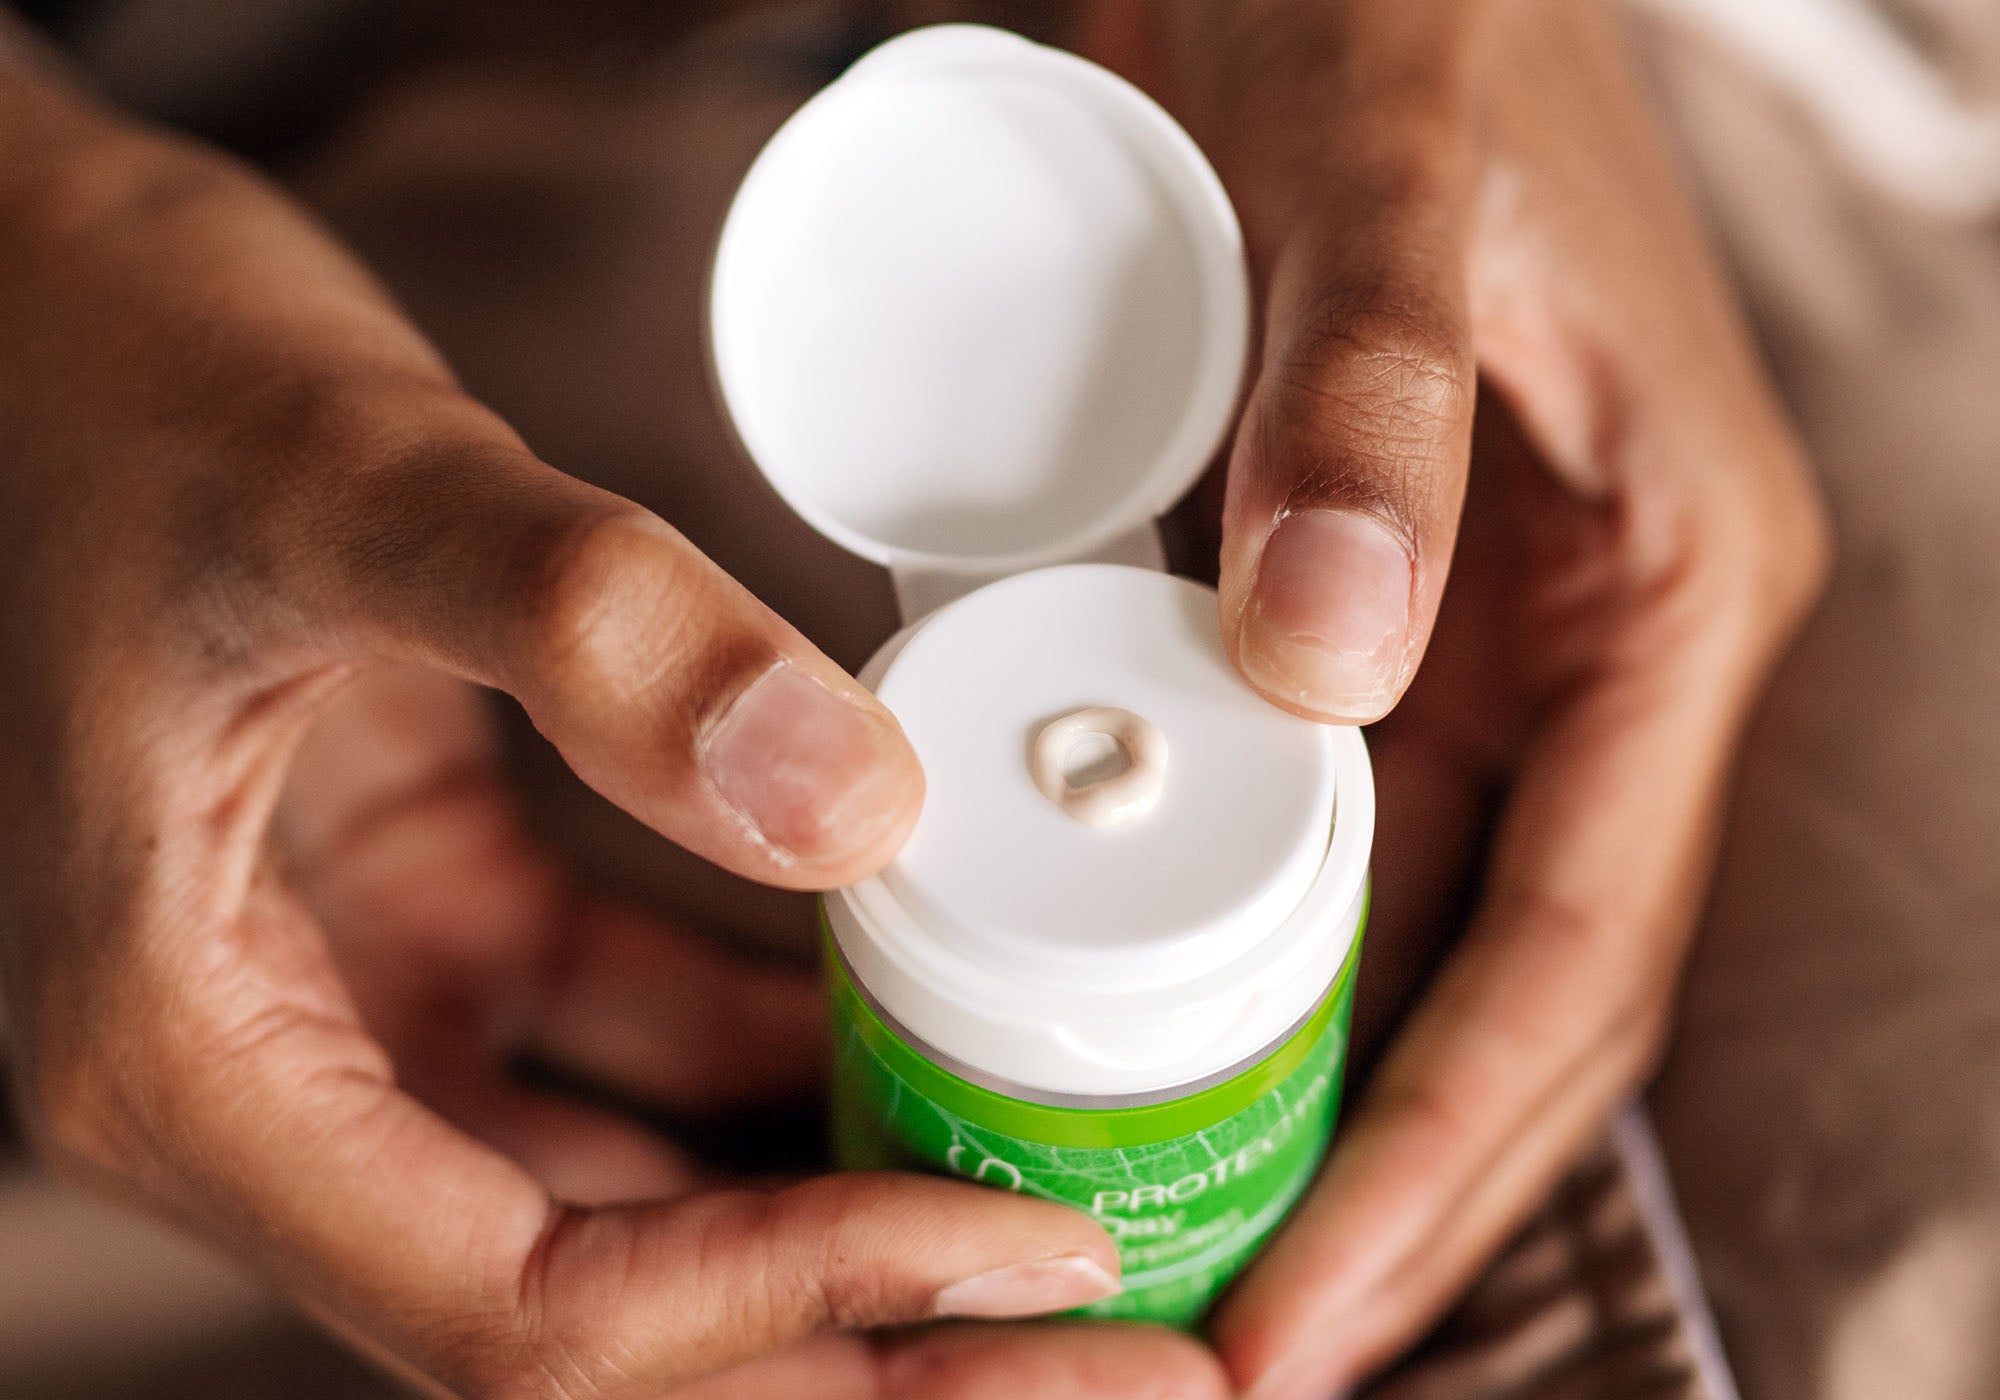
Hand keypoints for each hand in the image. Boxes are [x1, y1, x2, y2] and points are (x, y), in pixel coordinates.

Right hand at [0, 64, 1226, 1398]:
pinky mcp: (432, 915)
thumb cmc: (130, 368)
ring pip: (627, 1208)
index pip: (532, 1309)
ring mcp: (355, 1006)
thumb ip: (585, 628)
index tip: (1039, 1250)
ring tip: (1065, 1221)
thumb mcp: (352, 478)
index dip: (801, 1305)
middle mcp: (269, 1082)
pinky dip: (778, 1068)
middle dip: (862, 1352)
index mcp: (191, 1060)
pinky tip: (930, 1028)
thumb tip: (860, 805)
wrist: (49, 296)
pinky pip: (632, 1049)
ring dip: (841, 1233)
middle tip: (1127, 1348)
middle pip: (605, 1323)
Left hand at [1102, 1, 1831, 1392]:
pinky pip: (1306, 828)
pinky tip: (1125, 1032)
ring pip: (1398, 933)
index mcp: (1664, 592)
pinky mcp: (1342, 608)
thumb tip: (1338, 658)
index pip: (1574, 951)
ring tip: (1162, 1237)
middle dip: (1378, 1187)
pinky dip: (1227, 947)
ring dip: (1299, 1097)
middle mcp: (1580, 648)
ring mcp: (1460, 640)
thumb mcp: (1391, 177)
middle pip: (1493, 993)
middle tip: (1221, 1336)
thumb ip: (1375, 399)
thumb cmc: (1396, 6)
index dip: (1445, 1159)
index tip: (1305, 1314)